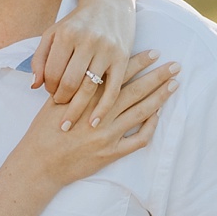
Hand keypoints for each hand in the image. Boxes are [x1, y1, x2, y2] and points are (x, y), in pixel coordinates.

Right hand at [16, 50, 180, 188]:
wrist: (40, 163)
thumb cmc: (44, 131)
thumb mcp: (55, 102)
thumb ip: (74, 86)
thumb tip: (89, 68)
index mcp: (86, 97)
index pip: (117, 75)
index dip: (137, 62)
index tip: (154, 51)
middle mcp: (101, 114)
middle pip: (136, 91)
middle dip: (157, 76)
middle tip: (176, 65)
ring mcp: (108, 134)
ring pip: (141, 112)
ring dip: (160, 97)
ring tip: (174, 84)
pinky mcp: (111, 152)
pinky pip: (138, 139)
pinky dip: (150, 127)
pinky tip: (158, 115)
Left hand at [30, 0, 137, 120]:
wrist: (110, 2)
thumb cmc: (78, 21)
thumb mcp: (54, 33)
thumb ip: (40, 58)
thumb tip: (34, 86)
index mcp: (66, 35)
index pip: (51, 71)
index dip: (48, 87)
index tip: (50, 92)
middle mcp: (86, 41)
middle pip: (69, 82)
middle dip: (61, 100)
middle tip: (59, 107)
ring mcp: (106, 50)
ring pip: (89, 88)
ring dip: (77, 109)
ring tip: (69, 122)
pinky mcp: (122, 58)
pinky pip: (113, 89)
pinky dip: (103, 108)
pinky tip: (94, 122)